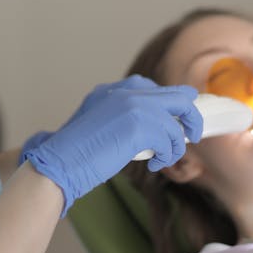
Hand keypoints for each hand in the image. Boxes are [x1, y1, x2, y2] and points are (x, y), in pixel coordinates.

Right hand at [21, 76, 201, 213]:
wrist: (59, 162)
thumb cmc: (74, 152)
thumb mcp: (97, 122)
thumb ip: (121, 117)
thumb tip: (152, 129)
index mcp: (114, 89)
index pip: (154, 88)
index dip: (170, 104)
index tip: (176, 121)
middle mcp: (126, 92)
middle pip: (177, 96)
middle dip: (190, 116)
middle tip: (192, 134)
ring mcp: (134, 105)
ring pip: (176, 122)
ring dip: (175, 145)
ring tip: (164, 159)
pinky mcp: (139, 125)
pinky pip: (169, 140)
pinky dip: (167, 155)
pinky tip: (156, 164)